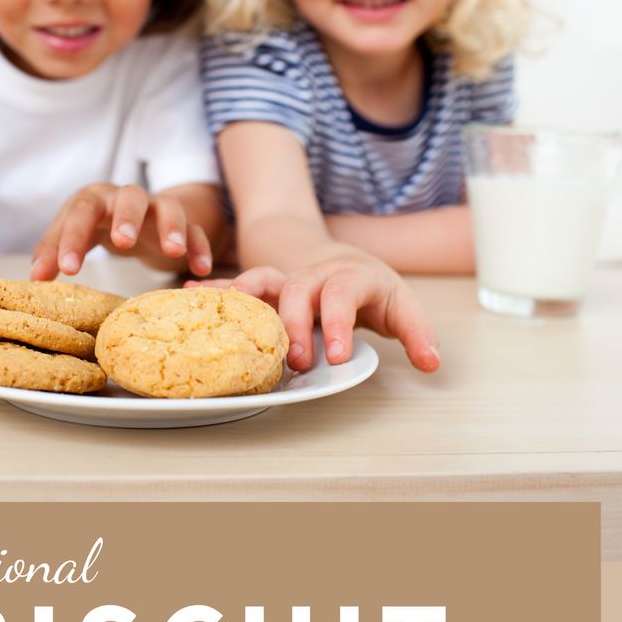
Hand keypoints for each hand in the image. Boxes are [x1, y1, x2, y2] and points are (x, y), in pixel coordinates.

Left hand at [31, 183, 212, 279]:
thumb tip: (35, 279)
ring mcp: (159, 209)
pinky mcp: (184, 224)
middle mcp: (128, 199)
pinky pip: (196, 231)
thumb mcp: (75, 234)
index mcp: (96, 199)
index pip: (81, 212)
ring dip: (172, 227)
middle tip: (122, 242)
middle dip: (127, 218)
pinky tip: (201, 269)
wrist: (137, 214)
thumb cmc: (99, 225)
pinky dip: (199, 247)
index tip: (66, 271)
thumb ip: (53, 251)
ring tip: (174, 252)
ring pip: (169, 208)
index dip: (72, 239)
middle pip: (130, 198)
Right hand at [187, 257, 439, 373]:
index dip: (339, 322)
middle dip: (294, 324)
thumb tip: (432, 363)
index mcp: (352, 276)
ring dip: (245, 296)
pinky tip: (188, 294)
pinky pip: (236, 286)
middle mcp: (316, 273)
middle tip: (296, 362)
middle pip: (300, 288)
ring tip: (224, 312)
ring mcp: (288, 278)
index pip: (344, 293)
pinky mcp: (266, 288)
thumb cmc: (373, 291)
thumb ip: (416, 334)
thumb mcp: (400, 307)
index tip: (336, 357)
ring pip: (263, 279)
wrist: (344, 259)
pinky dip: (213, 288)